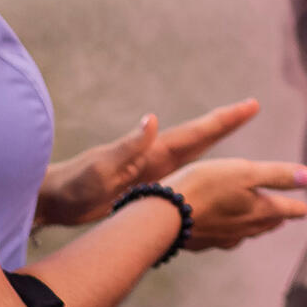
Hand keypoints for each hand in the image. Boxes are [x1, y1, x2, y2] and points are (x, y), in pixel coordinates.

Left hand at [38, 99, 260, 227]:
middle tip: (252, 106)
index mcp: (153, 152)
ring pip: (196, 160)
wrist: (54, 201)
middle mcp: (157, 159)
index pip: (196, 132)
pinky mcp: (148, 192)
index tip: (250, 105)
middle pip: (201, 139)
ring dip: (219, 150)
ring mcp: (154, 175)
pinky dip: (202, 179)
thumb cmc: (74, 184)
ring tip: (241, 144)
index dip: (224, 120)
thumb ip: (128, 145)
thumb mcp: (102, 167)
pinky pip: (183, 182)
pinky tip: (209, 185)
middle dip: (227, 124)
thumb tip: (153, 119)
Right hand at [164, 158, 306, 249]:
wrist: (162, 215)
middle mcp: (244, 229)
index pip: (286, 210)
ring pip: (246, 233)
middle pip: (267, 224)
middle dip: (278, 218)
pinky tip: (224, 231)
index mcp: (260, 211)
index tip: (306, 212)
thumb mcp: (246, 172)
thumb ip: (278, 176)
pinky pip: (223, 238)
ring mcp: (221, 238)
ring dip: (257, 227)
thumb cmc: (205, 186)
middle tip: (286, 216)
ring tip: (262, 223)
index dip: (297, 208)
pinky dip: (230, 232)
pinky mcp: (200, 241)